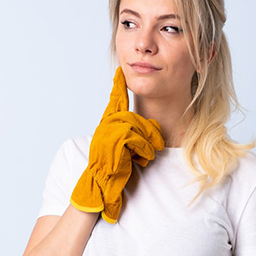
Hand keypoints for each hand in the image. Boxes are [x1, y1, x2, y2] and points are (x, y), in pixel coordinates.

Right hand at [70, 67, 163, 222]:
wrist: (99, 183)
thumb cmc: (112, 170)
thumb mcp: (123, 149)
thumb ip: (131, 135)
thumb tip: (152, 129)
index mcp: (106, 124)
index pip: (114, 101)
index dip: (118, 87)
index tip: (120, 72)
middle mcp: (106, 124)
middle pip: (135, 117)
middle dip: (149, 131)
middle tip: (156, 145)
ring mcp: (109, 131)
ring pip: (138, 126)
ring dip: (148, 143)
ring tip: (148, 155)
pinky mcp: (115, 139)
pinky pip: (138, 138)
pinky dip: (144, 149)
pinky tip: (143, 159)